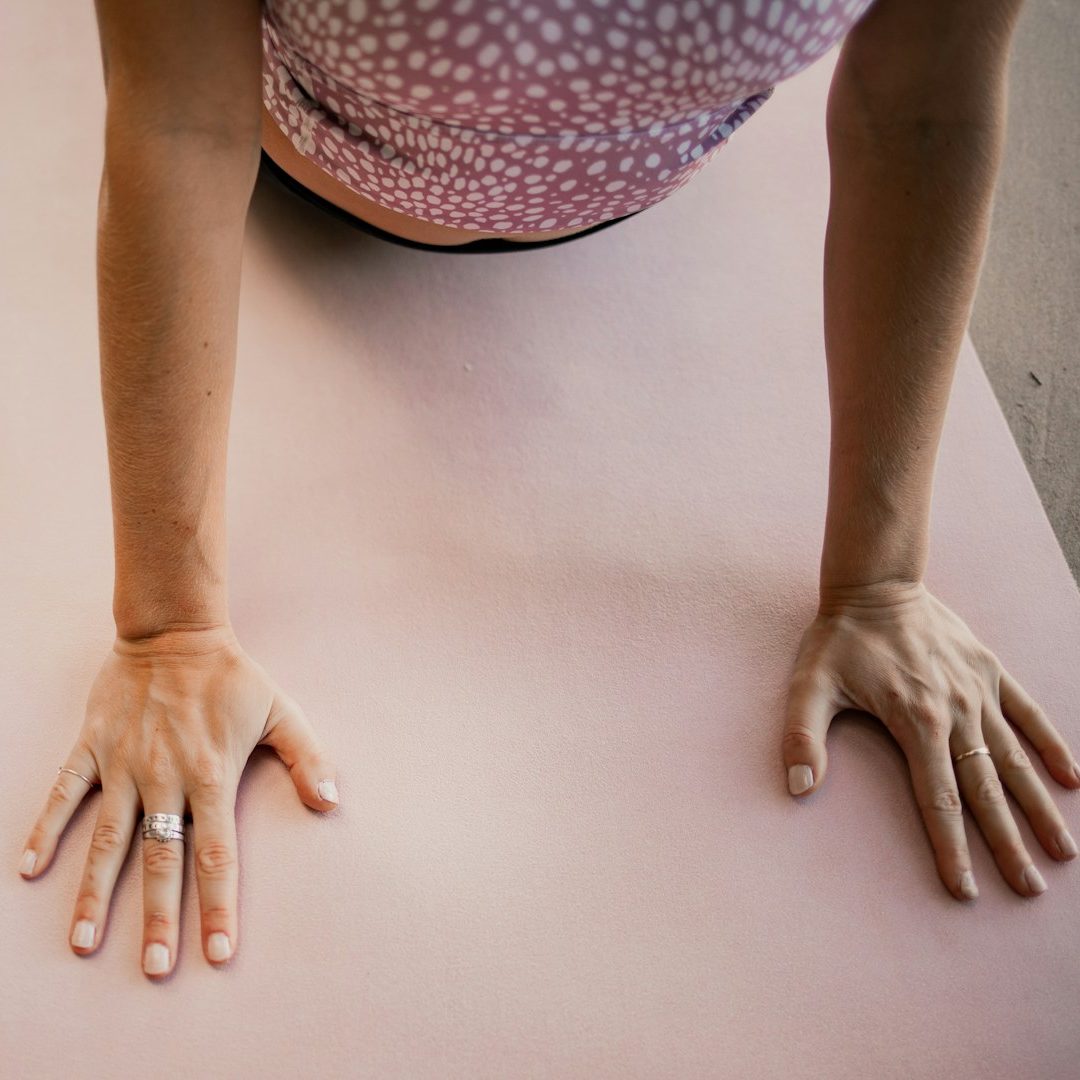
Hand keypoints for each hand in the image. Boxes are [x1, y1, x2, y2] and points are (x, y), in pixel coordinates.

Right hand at [17, 624, 339, 975]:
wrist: (175, 632)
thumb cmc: (232, 677)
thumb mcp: (281, 711)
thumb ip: (308, 758)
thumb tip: (332, 803)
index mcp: (212, 775)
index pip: (217, 854)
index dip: (219, 905)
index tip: (218, 952)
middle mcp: (165, 778)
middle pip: (161, 861)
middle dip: (160, 917)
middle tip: (156, 969)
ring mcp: (124, 764)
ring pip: (107, 840)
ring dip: (95, 893)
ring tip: (84, 943)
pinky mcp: (91, 747)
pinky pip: (63, 793)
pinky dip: (45, 828)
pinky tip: (29, 870)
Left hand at [782, 579, 1079, 899]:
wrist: (874, 584)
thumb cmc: (838, 639)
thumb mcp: (808, 684)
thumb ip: (801, 735)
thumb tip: (797, 787)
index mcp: (914, 721)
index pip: (937, 799)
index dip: (951, 848)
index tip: (967, 891)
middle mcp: (954, 711)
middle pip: (985, 790)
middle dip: (1008, 844)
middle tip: (1031, 890)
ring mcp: (977, 690)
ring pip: (1014, 758)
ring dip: (1038, 806)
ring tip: (1063, 851)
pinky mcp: (990, 669)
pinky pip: (1028, 712)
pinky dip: (1050, 744)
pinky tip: (1073, 780)